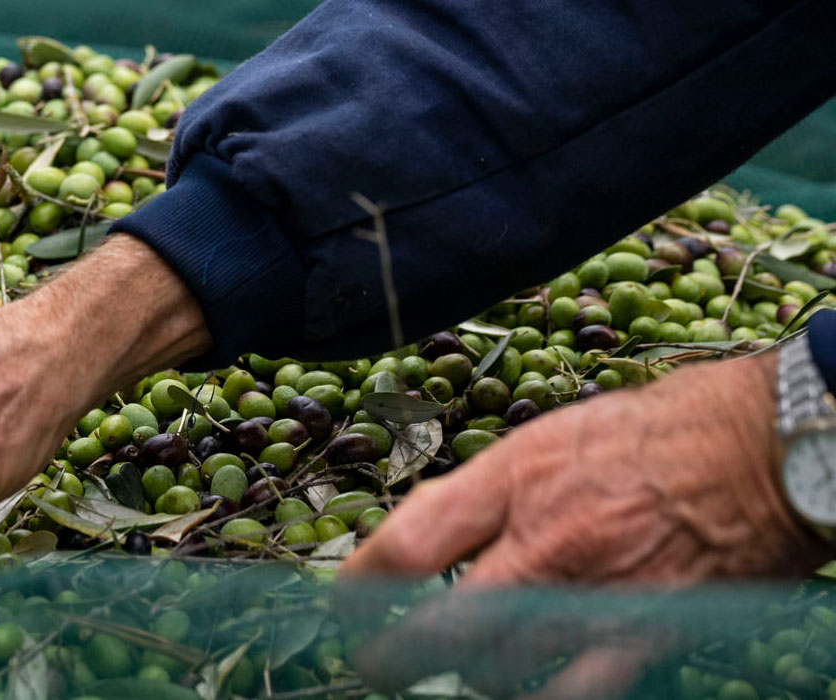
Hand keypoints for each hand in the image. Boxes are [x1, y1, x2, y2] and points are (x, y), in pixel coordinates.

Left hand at [341, 352, 832, 698]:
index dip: (358, 588)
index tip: (346, 604)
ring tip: (461, 673)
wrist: (763, 446)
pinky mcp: (645, 637)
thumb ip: (482, 490)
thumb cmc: (656, 432)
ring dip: (467, 679)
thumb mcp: (548, 437)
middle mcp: (544, 544)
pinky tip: (526, 695)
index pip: (404, 548)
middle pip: (434, 631)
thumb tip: (420, 533)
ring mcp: (594, 599)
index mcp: (511, 481)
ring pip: (494, 673)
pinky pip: (571, 696)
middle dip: (391, 659)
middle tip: (377, 664)